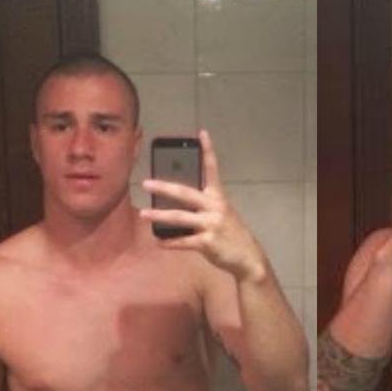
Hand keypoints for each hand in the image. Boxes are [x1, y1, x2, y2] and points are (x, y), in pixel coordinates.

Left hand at [139, 130, 268, 281]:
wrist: (247, 257)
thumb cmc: (229, 233)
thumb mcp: (220, 214)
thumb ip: (202, 207)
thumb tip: (174, 204)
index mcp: (218, 197)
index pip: (212, 169)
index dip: (208, 151)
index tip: (202, 133)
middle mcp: (215, 207)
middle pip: (185, 193)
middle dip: (164, 187)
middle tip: (146, 183)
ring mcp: (212, 224)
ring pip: (180, 217)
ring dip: (159, 216)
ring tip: (144, 214)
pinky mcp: (208, 242)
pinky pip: (184, 241)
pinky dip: (169, 242)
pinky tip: (158, 241)